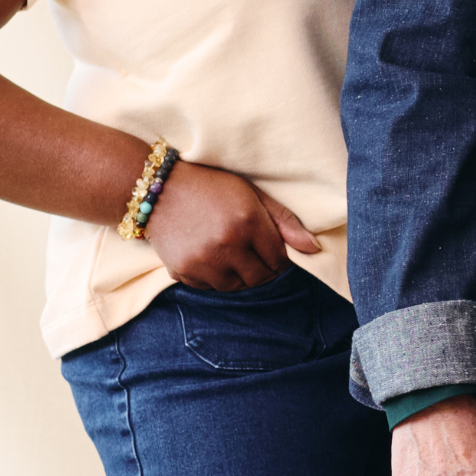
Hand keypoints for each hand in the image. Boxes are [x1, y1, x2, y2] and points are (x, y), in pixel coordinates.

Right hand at [144, 160, 320, 289]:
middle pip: (259, 277)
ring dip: (241, 276)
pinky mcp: (183, 271)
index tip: (275, 252)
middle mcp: (226, 246)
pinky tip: (212, 258)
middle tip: (257, 256)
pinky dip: (215, 278)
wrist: (161, 189)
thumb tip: (314, 248)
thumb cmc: (213, 188)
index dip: (282, 258)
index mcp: (248, 223)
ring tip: (235, 256)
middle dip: (264, 270)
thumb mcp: (253, 194)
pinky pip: (209, 287)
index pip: (279, 259)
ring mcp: (203, 261)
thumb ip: (285, 221)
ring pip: (236, 286)